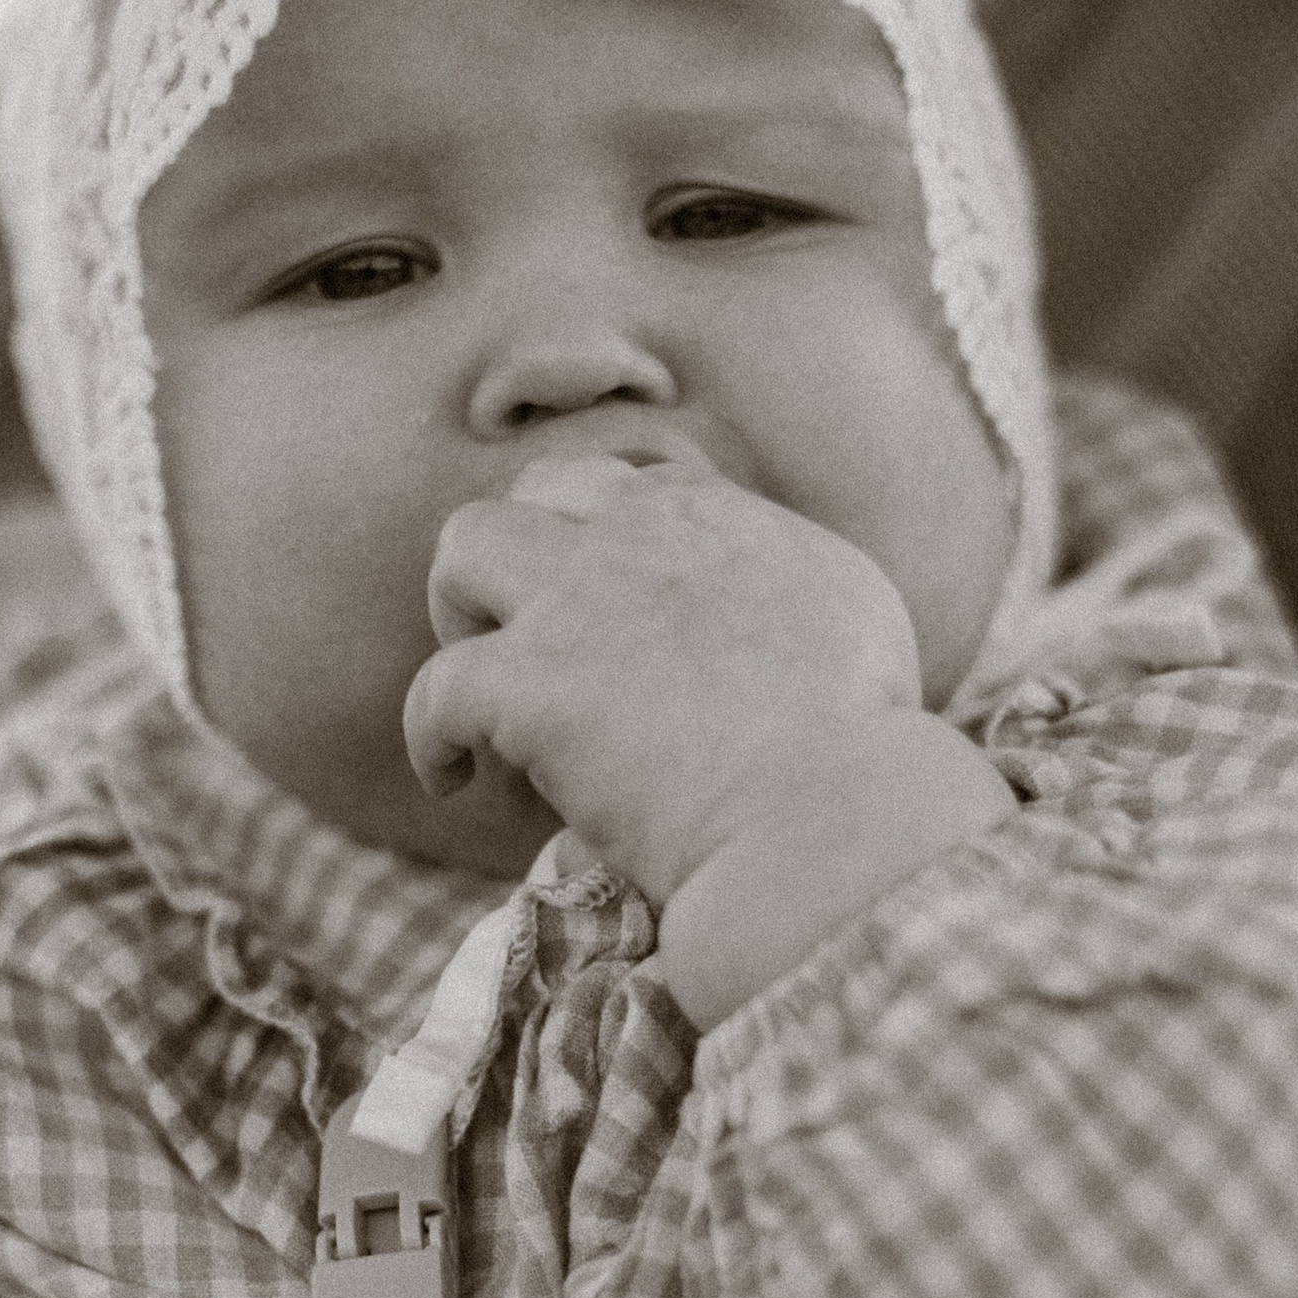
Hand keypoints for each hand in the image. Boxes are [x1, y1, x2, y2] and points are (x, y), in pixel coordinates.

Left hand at [406, 455, 925, 903]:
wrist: (830, 815)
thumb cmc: (867, 750)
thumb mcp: (855, 620)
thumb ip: (795, 592)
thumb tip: (769, 621)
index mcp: (727, 519)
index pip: (642, 483)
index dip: (610, 538)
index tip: (611, 605)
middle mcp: (646, 534)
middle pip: (543, 487)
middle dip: (524, 551)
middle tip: (532, 638)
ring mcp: (580, 600)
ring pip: (464, 546)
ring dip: (460, 609)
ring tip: (481, 686)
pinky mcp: (532, 683)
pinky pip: (435, 688)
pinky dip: (430, 734)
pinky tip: (451, 776)